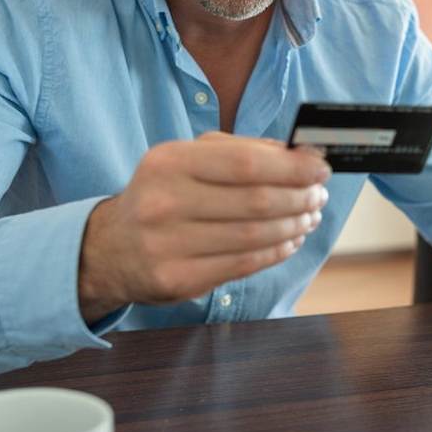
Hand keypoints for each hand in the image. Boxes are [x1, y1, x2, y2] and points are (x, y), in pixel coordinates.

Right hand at [78, 132, 330, 319]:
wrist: (111, 248)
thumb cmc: (162, 194)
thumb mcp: (187, 159)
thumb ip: (240, 151)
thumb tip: (299, 153)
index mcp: (169, 162)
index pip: (245, 163)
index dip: (292, 167)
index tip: (320, 167)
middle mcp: (164, 203)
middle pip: (256, 201)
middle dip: (299, 197)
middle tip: (318, 195)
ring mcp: (169, 245)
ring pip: (254, 236)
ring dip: (293, 226)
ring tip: (308, 217)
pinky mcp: (179, 280)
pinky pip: (244, 265)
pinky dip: (276, 252)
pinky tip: (290, 241)